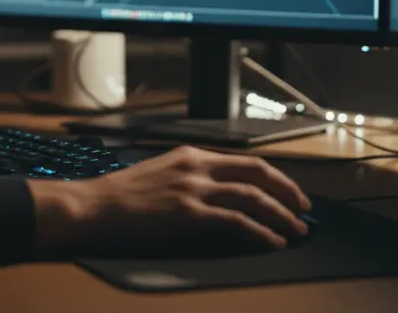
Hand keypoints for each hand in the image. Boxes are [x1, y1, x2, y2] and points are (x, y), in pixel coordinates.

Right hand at [29, 145, 310, 254]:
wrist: (93, 206)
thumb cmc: (119, 197)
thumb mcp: (159, 175)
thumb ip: (189, 178)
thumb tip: (217, 196)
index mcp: (190, 155)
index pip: (244, 161)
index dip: (273, 177)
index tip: (288, 192)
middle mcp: (196, 166)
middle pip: (257, 172)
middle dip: (287, 191)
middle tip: (304, 209)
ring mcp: (193, 188)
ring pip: (253, 196)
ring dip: (281, 214)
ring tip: (296, 230)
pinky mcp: (188, 213)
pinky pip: (237, 221)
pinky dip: (260, 232)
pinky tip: (272, 242)